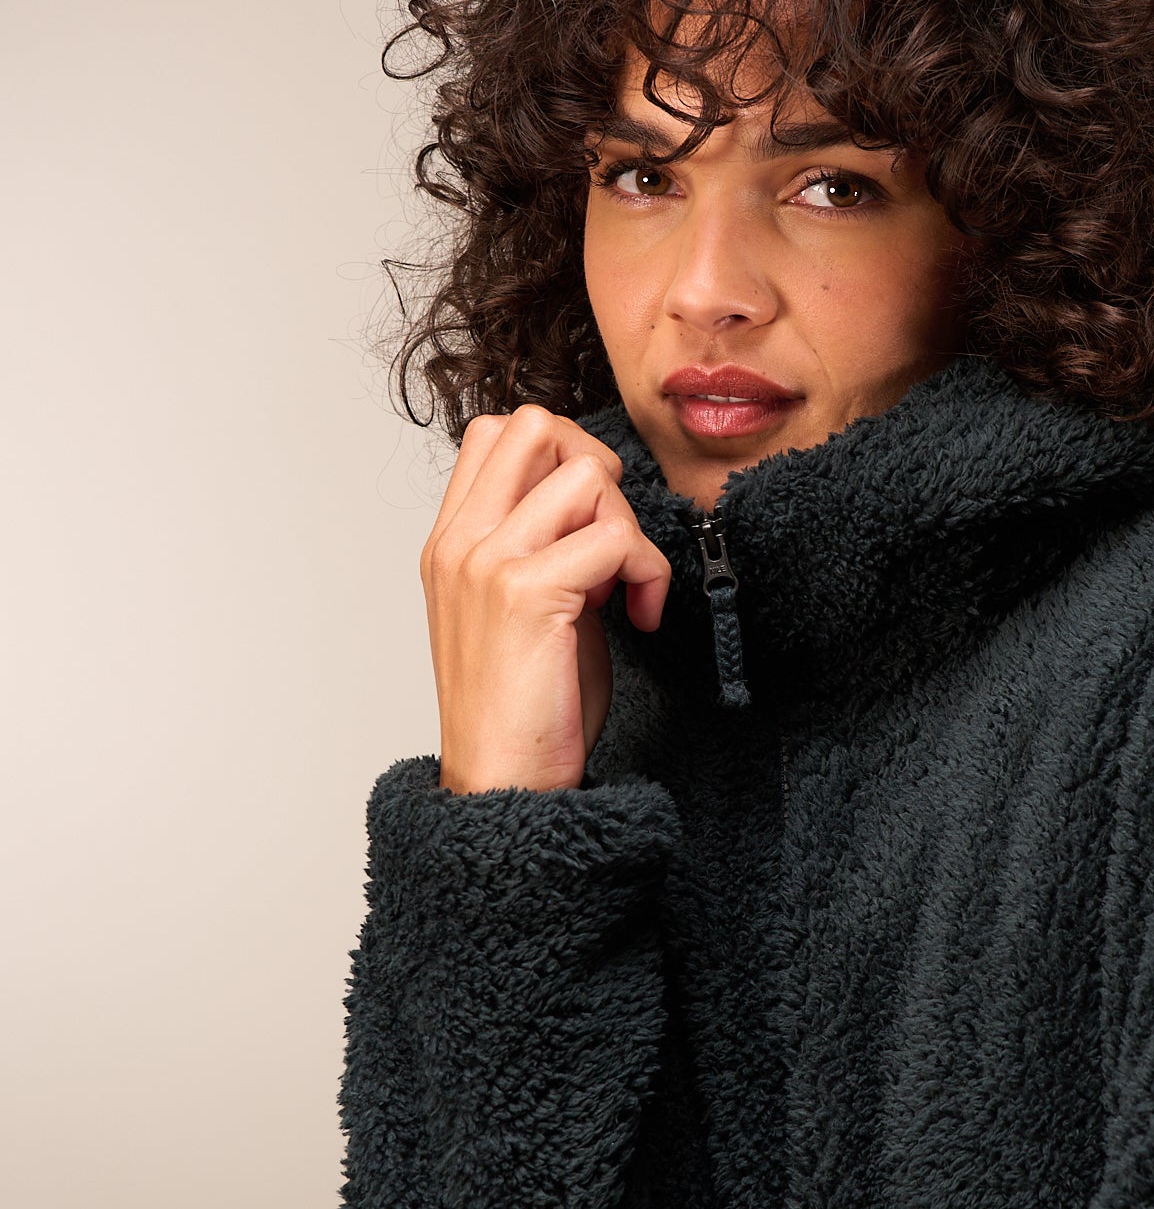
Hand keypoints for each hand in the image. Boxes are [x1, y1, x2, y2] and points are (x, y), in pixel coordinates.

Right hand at [419, 405, 670, 793]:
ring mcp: (487, 562)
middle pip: (535, 424)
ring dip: (627, 525)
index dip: (561, 457)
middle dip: (596, 470)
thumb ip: (545, 546)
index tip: (584, 526)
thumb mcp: (523, 607)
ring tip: (624, 586)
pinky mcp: (527, 593)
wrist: (503, 784)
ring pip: (586, 474)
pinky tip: (638, 616)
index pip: (497, 431)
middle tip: (611, 538)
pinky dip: (647, 573)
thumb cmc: (524, 706)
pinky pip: (615, 537)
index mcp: (451, 541)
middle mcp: (460, 541)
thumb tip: (600, 507)